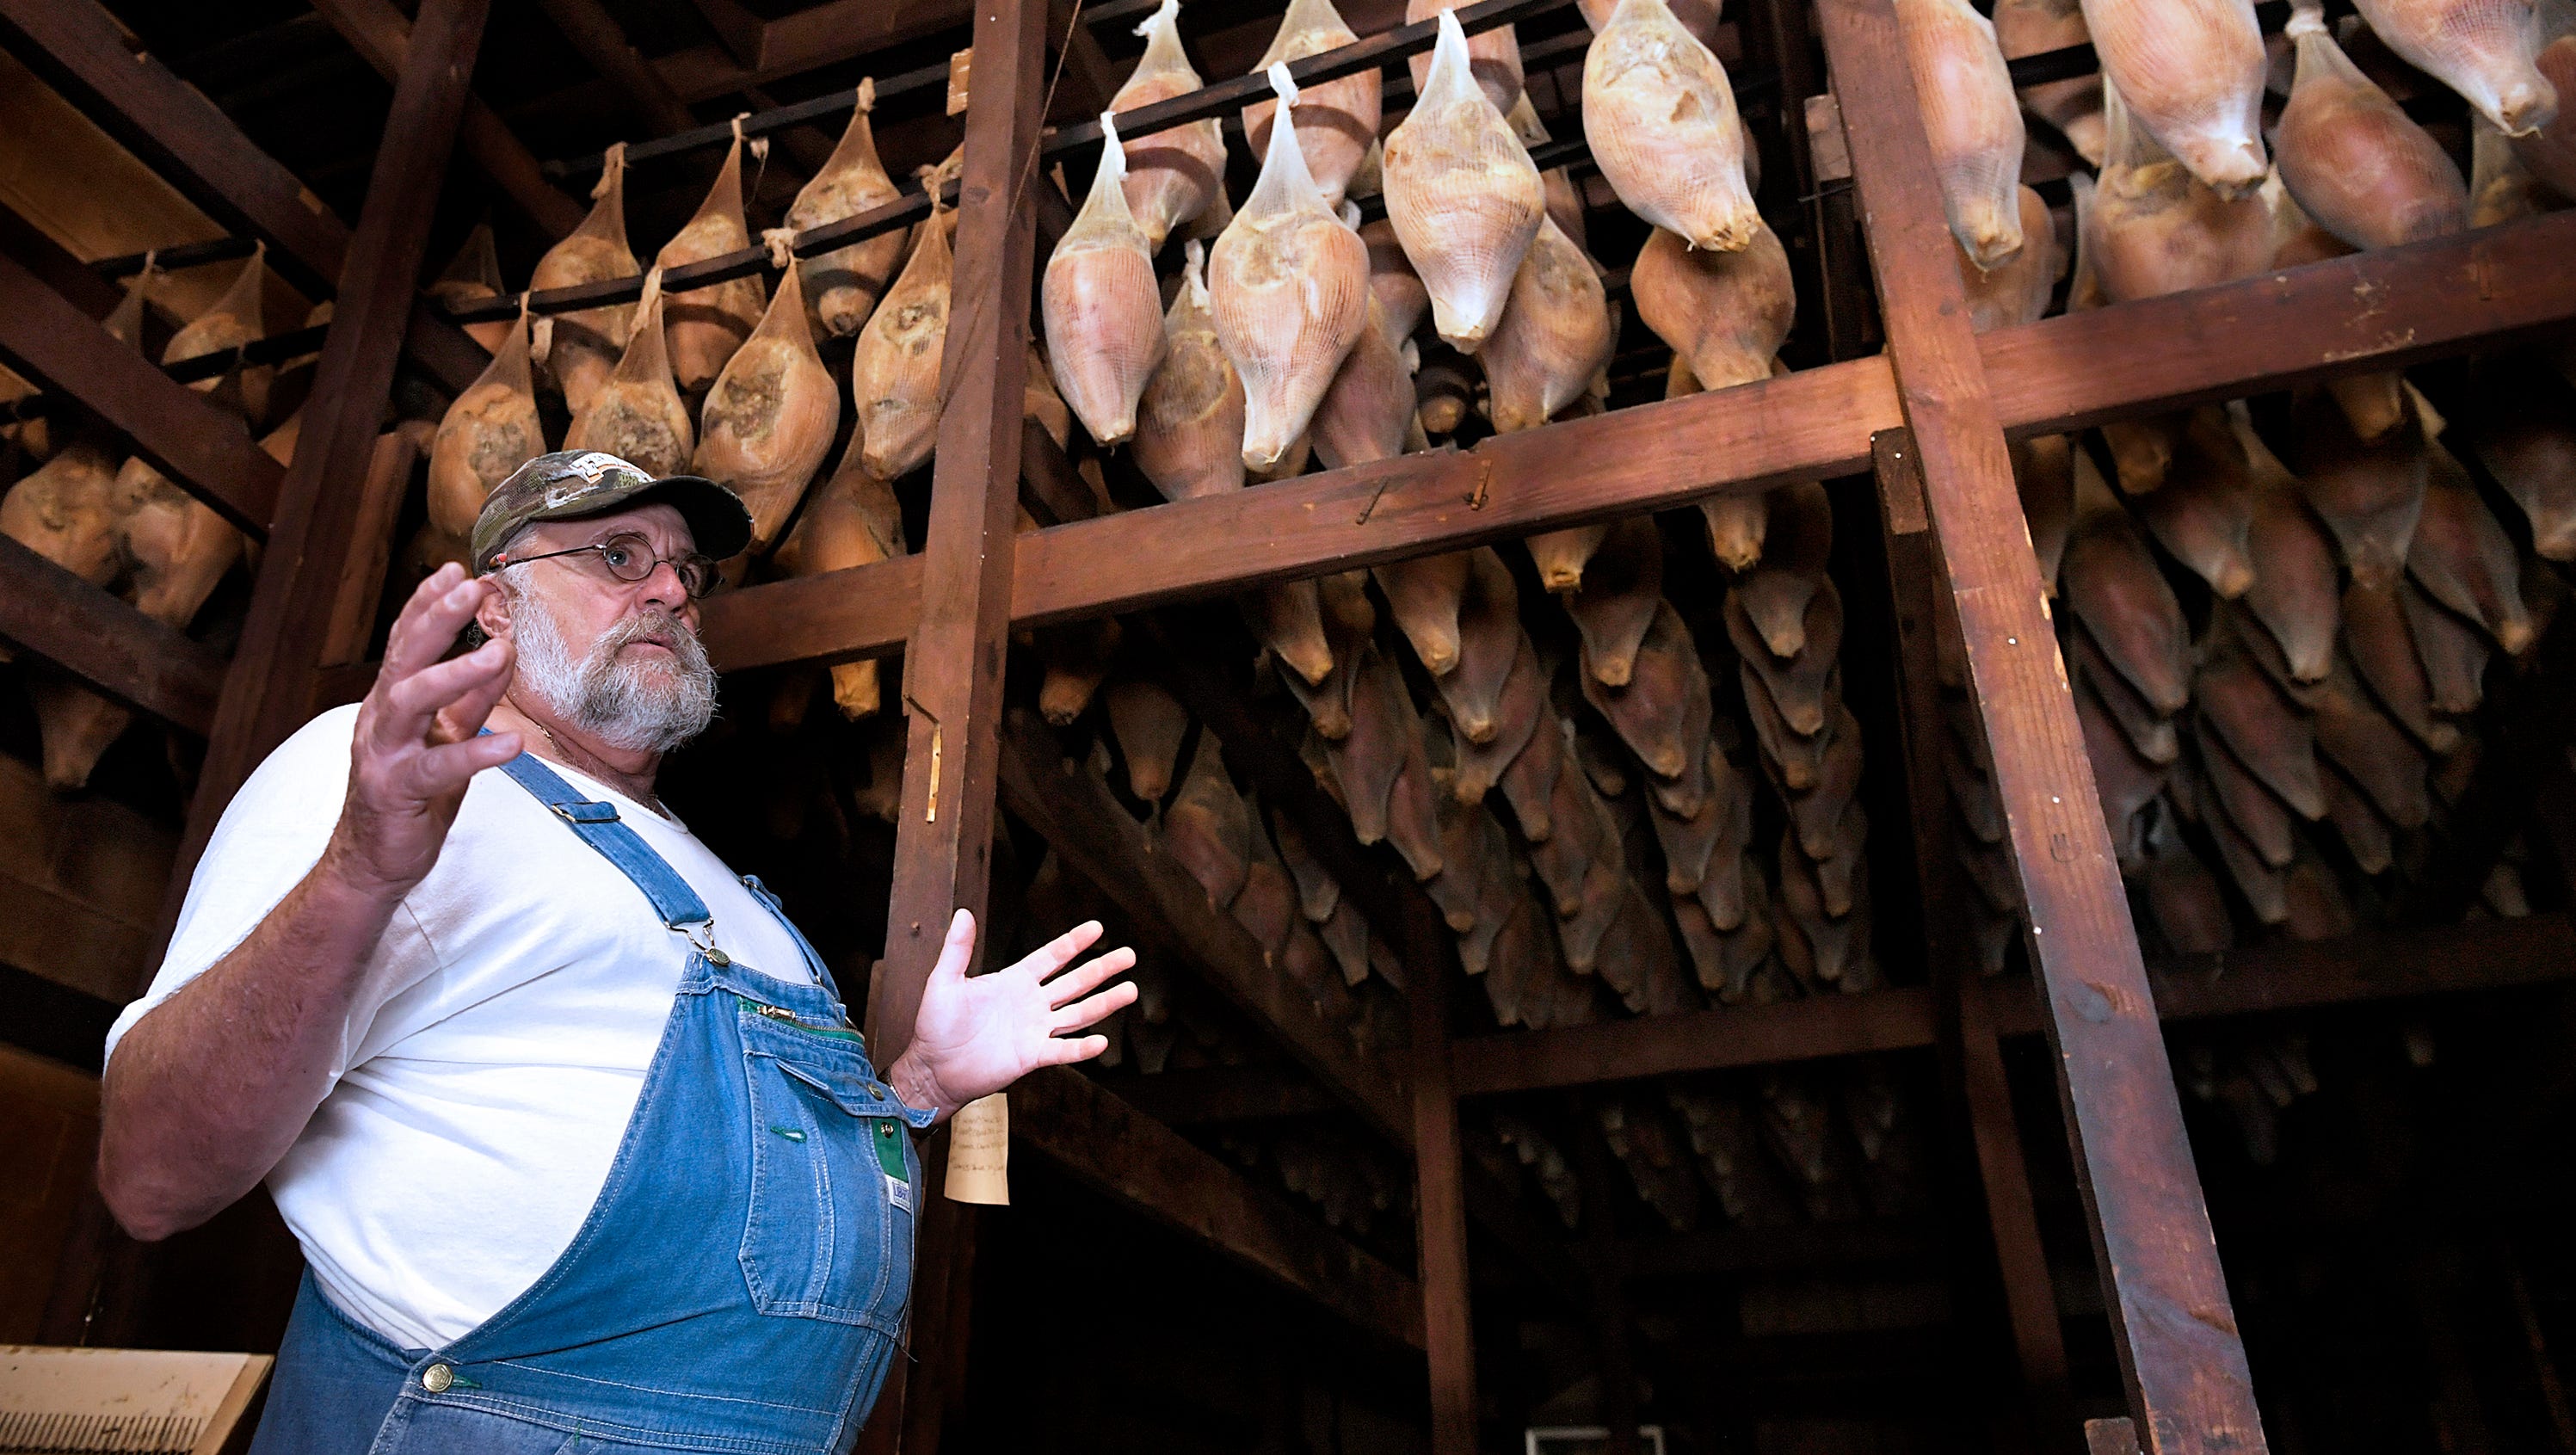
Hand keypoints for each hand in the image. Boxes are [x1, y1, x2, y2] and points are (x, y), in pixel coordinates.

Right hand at [329, 564, 521, 896]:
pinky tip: (512, 745)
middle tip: (472, 587)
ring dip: (455, 673)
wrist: (374, 859)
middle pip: (405, 657)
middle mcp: (380, 718)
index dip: (428, 604)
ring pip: (411, 700)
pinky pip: (437, 767)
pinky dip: (475, 752)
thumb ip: (471, 699)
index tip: (457, 570)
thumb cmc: (411, 794)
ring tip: (500, 652)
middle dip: (437, 618)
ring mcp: (384, 752)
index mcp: (391, 700)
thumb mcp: (445, 737)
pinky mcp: (397, 789)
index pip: (407, 641)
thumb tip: (502, 654)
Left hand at [888, 911, 1137, 1120]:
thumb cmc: (935, 1026)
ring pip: (1078, 1013)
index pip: (1051, 957)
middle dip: (1102, 968)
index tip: (1098, 928)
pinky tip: (1102, 1042)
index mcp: (1014, 981)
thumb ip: (957, 949)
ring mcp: (1034, 1030)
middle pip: (1075, 982)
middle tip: (1130, 955)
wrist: (932, 1068)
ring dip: (1104, 1003)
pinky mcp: (1031, 1057)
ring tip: (1131, 990)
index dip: (1074, 942)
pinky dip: (1081, 1048)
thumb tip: (963, 912)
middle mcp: (1031, 1003)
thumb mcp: (944, 981)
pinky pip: (1061, 1051)